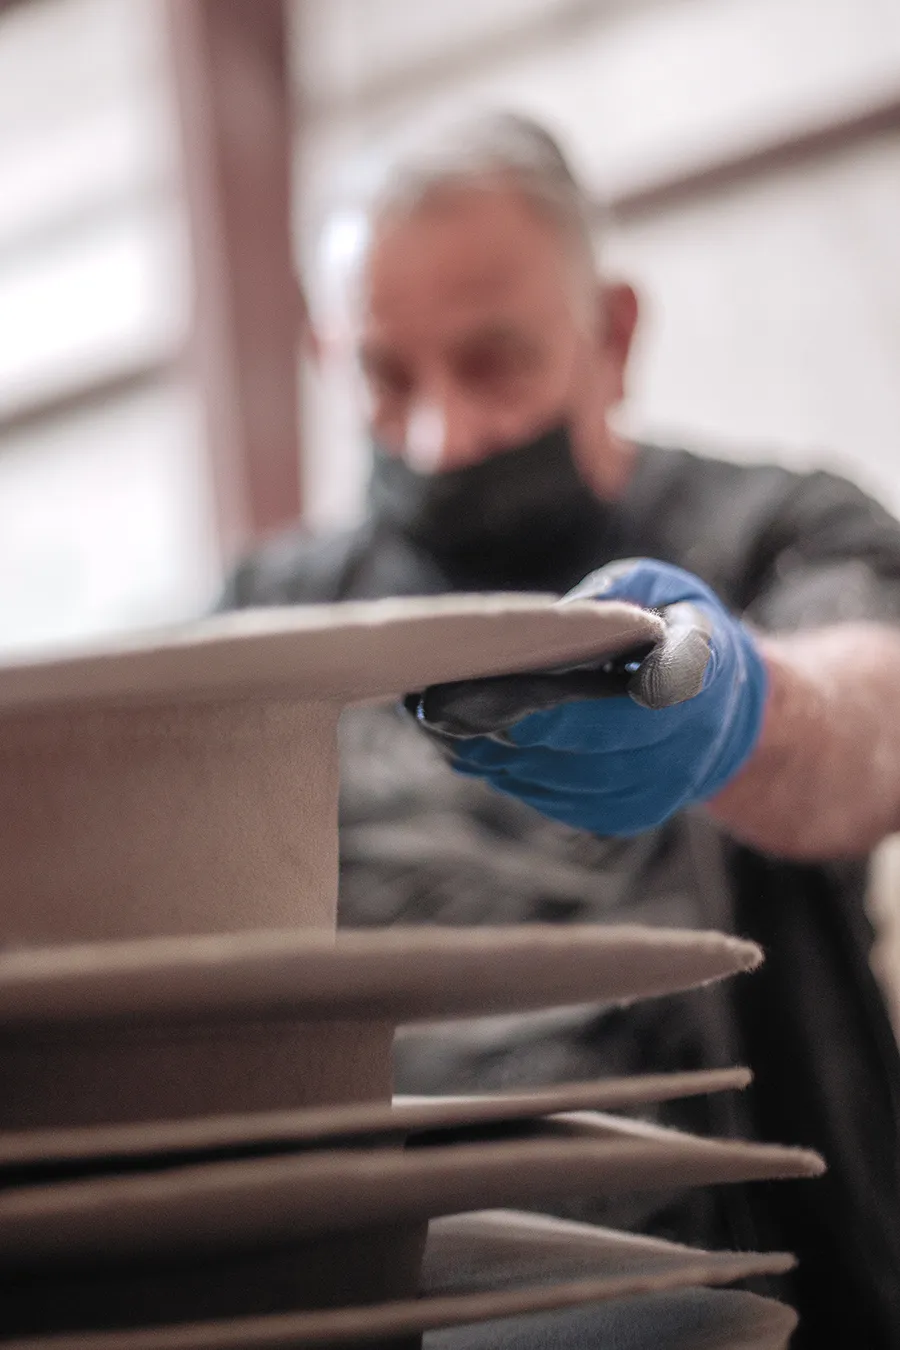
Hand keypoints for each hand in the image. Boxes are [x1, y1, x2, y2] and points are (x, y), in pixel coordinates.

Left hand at [405, 559, 768, 835]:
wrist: (728, 705)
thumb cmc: (675, 626)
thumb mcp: (657, 588)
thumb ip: (614, 598)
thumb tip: (551, 622)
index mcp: (698, 675)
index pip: (628, 701)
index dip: (563, 710)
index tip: (500, 702)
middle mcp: (688, 743)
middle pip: (585, 751)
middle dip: (508, 733)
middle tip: (439, 712)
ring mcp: (661, 788)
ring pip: (566, 783)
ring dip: (498, 760)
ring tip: (439, 729)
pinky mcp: (633, 813)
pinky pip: (563, 803)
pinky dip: (515, 779)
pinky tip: (473, 753)